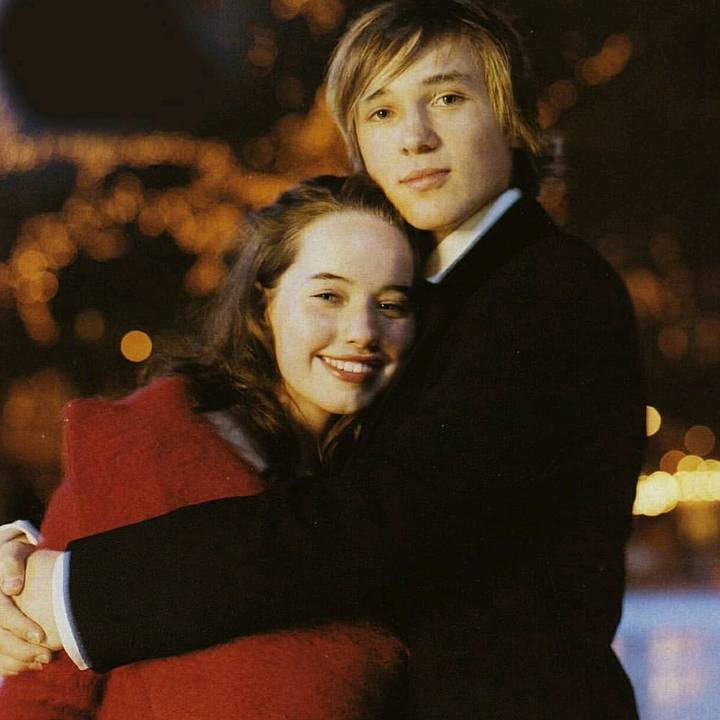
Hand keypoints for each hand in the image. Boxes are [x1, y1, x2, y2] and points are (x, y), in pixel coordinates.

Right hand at [0, 527, 51, 674]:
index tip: (42, 636)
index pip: (2, 615)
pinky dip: (10, 666)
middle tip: (48, 656)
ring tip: (44, 661)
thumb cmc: (14, 559)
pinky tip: (30, 665)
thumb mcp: (13, 554)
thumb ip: (12, 565)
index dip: (21, 627)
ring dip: (19, 662)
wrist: (5, 567)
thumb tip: (13, 587)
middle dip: (23, 651)